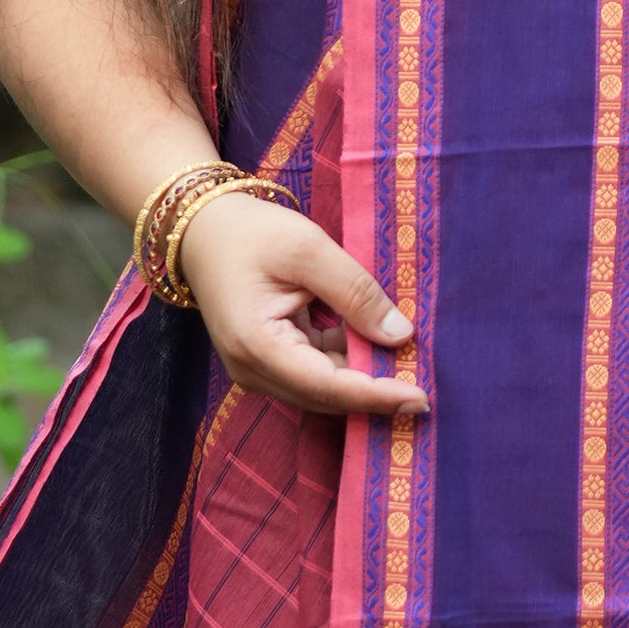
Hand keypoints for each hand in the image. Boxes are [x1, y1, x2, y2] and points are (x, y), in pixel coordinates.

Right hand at [175, 189, 425, 419]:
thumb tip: (401, 335)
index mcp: (257, 345)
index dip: (377, 395)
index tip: (421, 398)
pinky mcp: (266, 361)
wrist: (202, 229)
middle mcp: (253, 370)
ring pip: (323, 390)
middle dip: (376, 392)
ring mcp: (257, 370)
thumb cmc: (250, 232)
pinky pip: (314, 374)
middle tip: (426, 382)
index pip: (328, 386)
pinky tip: (376, 348)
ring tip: (408, 365)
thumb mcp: (308, 250)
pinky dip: (347, 364)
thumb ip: (356, 293)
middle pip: (327, 396)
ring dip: (364, 379)